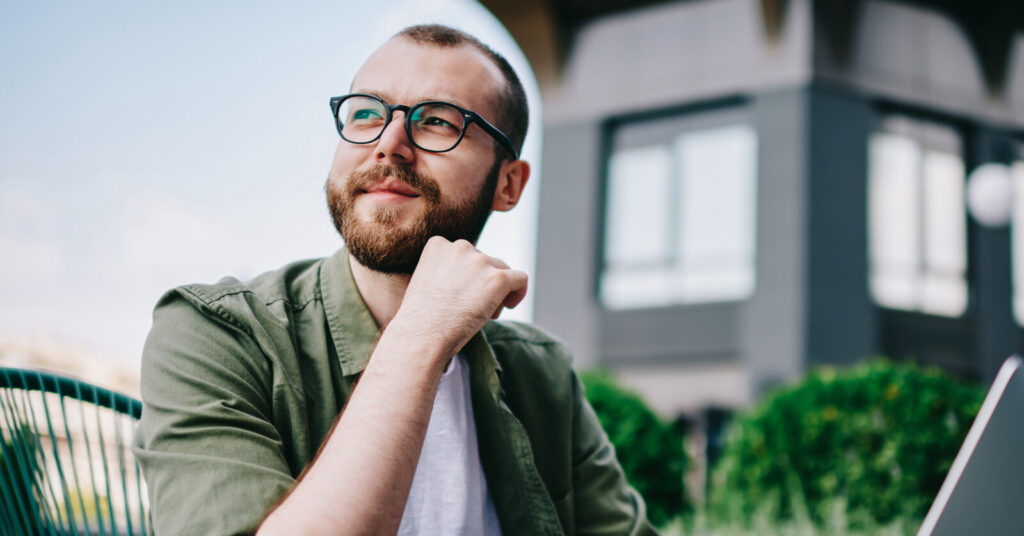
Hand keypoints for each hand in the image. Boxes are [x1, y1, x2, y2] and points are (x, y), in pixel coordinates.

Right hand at [388, 236, 527, 358]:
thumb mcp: (425, 282)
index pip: (465, 255)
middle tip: (472, 309)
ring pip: (502, 271)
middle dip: (482, 283)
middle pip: (485, 261)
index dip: (467, 276)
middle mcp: (460, 247)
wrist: (422, 337)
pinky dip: (519, 292)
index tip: (460, 295)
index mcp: (438, 245)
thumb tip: (471, 278)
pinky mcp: (498, 279)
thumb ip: (446, 271)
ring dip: (497, 291)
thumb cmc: (420, 320)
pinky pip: (520, 279)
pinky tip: (508, 306)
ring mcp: (480, 262)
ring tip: (485, 314)